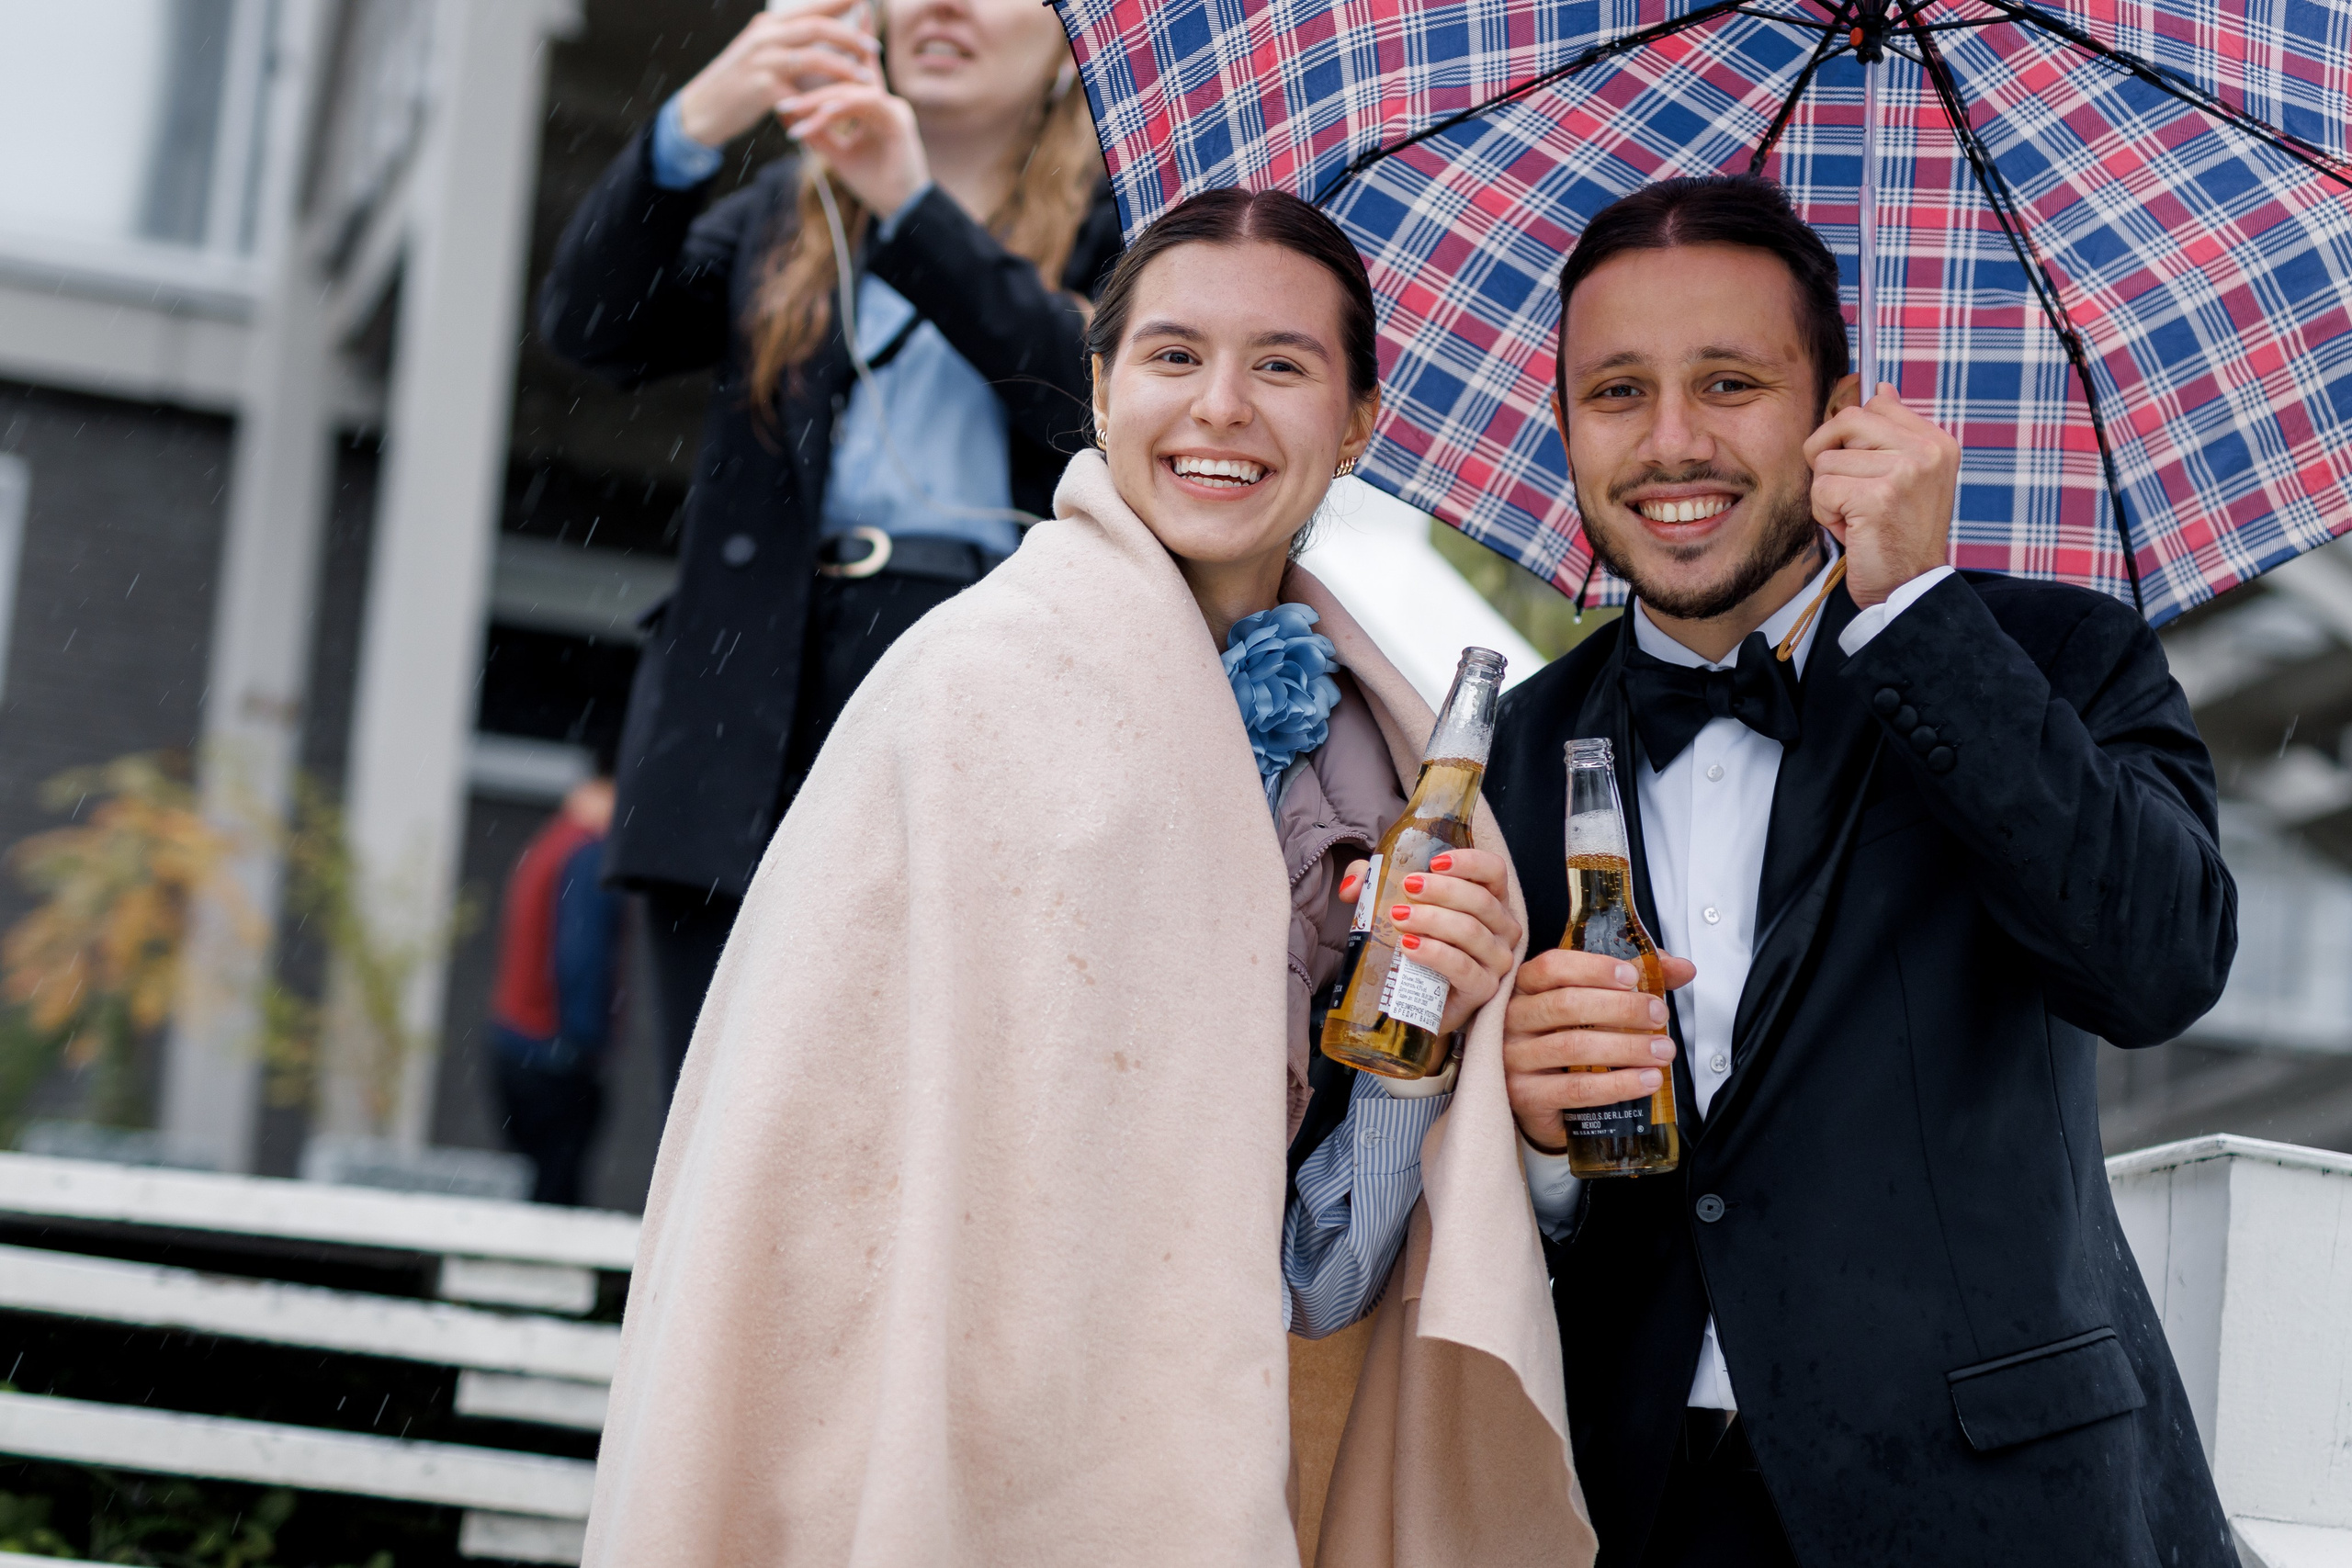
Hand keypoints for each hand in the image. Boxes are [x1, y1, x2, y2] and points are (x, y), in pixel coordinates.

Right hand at [675, 1, 880, 148]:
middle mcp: (765, 36)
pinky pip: (801, 94)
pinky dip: (823, 103)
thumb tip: (823, 32)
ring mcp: (763, 61)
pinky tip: (841, 112)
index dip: (841, 1)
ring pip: (814, 57)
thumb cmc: (738, 84)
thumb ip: (788, 40)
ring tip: (867, 78)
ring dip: (844, 68)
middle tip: (875, 48)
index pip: (812, 7)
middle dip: (851, 36)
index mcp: (769, 25)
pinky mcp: (762, 88)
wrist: (703, 109)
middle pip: (817, 27)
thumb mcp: (761, 52)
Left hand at [780, 80, 929, 218]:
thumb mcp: (839, 155)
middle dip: (810, 96)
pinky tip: (822, 114)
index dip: (811, 89)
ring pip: (852, 91)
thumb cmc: (874, 184)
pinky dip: (843, 106)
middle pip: (843, 85)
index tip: (781, 102)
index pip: (841, 86)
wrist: (902, 210)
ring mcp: (893, 108)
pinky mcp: (899, 118)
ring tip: (796, 111)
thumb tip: (787, 116)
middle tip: (782, 106)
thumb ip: (818, 134)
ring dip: (822, 101)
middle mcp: (885, 103)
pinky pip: (867, 102)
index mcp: (872, 109)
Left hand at [1338, 848, 1522, 1036]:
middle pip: (1480, 900)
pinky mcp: (1483, 988)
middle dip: (1441, 890)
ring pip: (1471, 931)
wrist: (1419, 1001)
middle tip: (1407, 888)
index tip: (1434, 862)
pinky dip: (1435, 953)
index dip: (1469, 862)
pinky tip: (1409, 947)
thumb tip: (1352, 885)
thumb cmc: (1418, 943)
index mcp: (1490, 898)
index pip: (1493, 870)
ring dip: (1433, 920)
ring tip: (1399, 917)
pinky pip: (1462, 967)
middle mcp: (1502, 927)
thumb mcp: (1397, 905)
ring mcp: (1497, 960)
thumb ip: (1375, 886)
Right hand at [1502, 947, 1695, 1152]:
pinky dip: (1617, 1085)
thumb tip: (1682, 968)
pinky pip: (1576, 1089)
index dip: (1593, 968)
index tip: (1632, 976)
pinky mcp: (1525, 1096)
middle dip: (1621, 1008)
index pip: (1552, 966)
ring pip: (1574, 1046)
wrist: (1539, 1098)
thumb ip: (1633, 982)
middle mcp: (1513, 1019)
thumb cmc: (1567, 1040)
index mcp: (1526, 988)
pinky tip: (1646, 1080)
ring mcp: (1514, 1057)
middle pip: (1566, 1004)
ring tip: (1661, 1051)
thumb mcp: (1593, 1005)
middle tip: (1659, 1015)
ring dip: (1626, 1048)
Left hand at [1804, 381, 1959, 608]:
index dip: (1850, 435)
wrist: (1909, 587)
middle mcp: (1926, 451)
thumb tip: (1878, 387)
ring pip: (1826, 460)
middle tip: (1848, 492)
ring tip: (1857, 518)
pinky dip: (1826, 515)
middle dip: (1831, 459)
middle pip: (1845, 422)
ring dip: (1829, 495)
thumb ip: (1892, 433)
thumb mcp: (1907, 477)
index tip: (1862, 468)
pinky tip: (1852, 531)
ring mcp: (1905, 471)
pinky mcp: (1878, 497)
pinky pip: (1821, 489)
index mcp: (1936, 442)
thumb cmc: (1898, 535)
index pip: (1875, 403)